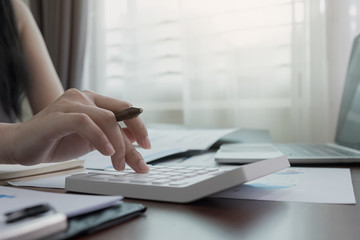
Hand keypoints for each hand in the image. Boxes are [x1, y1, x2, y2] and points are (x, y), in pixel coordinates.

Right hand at [1, 89, 150, 171]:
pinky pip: (85, 123)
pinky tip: (107, 152)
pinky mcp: (58, 116)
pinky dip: (100, 138)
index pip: (124, 109)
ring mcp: (70, 104)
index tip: (147, 146)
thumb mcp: (91, 140)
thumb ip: (111, 136)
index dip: (139, 126)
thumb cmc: (56, 142)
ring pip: (106, 118)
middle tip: (138, 163)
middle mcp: (83, 97)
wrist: (21, 145)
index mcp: (93, 101)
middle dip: (134, 140)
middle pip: (119, 114)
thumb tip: (135, 140)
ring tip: (119, 164)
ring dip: (118, 144)